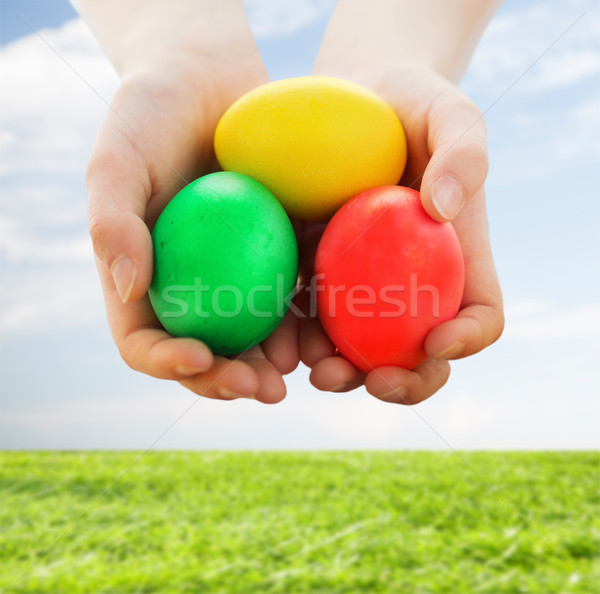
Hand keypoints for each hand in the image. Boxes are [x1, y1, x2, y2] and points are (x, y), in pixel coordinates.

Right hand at [86, 19, 297, 402]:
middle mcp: (189, 288)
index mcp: (144, 279)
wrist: (209, 81)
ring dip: (276, 363)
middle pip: (205, 354)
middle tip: (266, 389)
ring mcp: (235, 276)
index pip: (145, 340)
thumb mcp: (119, 159)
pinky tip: (329, 328)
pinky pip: (292, 296)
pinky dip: (308, 319)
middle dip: (230, 381)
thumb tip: (130, 288)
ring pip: (253, 337)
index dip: (167, 362)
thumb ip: (112, 221)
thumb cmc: (153, 115)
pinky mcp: (277, 255)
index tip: (200, 358)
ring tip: (303, 370)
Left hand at [300, 64, 503, 403]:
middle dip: (401, 381)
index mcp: (454, 260)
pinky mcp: (314, 273)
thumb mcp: (450, 113)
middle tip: (370, 380)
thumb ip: (463, 153)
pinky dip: (294, 336)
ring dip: (339, 371)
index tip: (439, 341)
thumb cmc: (410, 107)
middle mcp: (411, 284)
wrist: (352, 100)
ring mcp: (361, 285)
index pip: (479, 313)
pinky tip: (277, 340)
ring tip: (312, 368)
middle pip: (417, 352)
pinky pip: (307, 316)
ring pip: (357, 348)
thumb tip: (443, 208)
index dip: (468, 339)